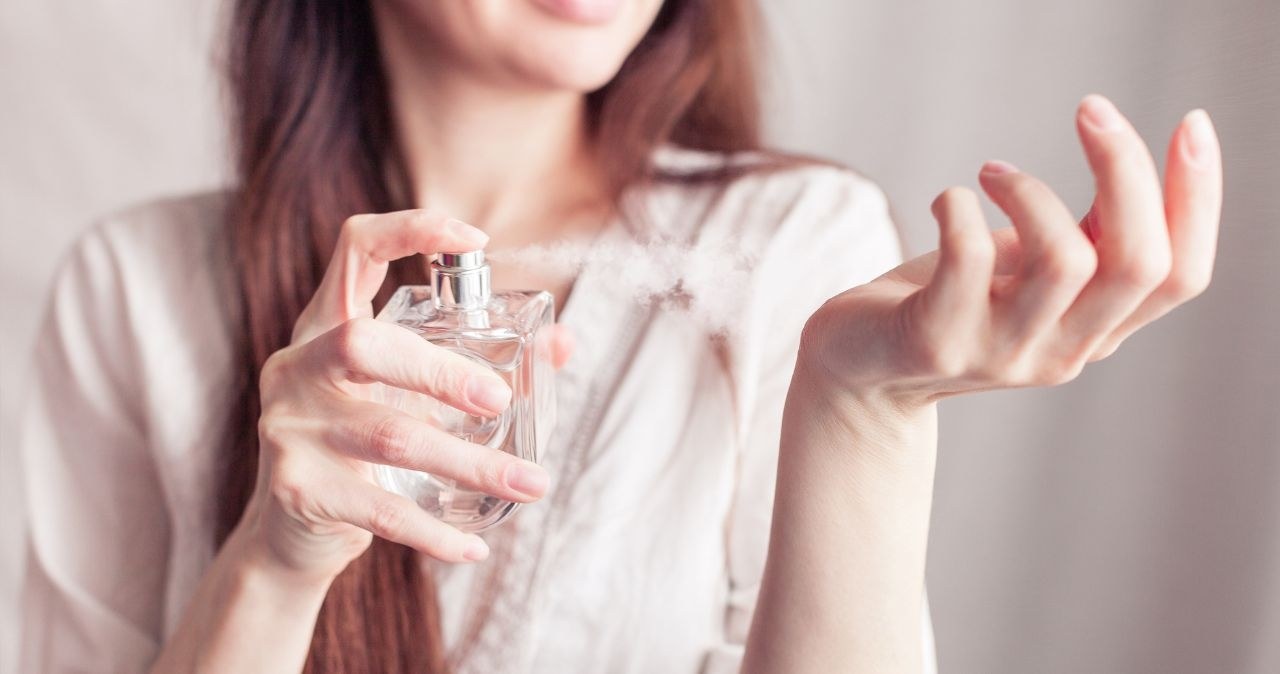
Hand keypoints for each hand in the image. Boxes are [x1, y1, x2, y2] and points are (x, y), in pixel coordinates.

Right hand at [236, 210, 571, 582]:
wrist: (288, 536)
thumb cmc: (362, 448)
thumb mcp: (408, 397)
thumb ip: (476, 366)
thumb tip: (563, 344)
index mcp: (326, 324)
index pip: (355, 247)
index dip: (411, 230)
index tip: (477, 241)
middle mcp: (298, 366)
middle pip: (363, 344)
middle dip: (440, 371)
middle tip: (501, 402)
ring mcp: (289, 427)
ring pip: (388, 437)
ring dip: (470, 463)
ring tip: (531, 483)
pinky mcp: (296, 488)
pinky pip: (378, 510)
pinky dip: (434, 531)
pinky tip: (474, 547)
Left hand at [799, 95, 1221, 410]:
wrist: (856, 364)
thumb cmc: (945, 299)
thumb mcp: (1026, 269)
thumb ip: (1082, 238)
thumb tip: (1127, 170)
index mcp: (1094, 333)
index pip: (1181, 275)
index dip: (1198, 200)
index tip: (1189, 124)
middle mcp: (1060, 354)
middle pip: (1140, 263)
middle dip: (1126, 168)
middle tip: (1089, 111)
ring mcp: (999, 355)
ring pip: (1066, 260)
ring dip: (1031, 189)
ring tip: (991, 173)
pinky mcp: (935, 343)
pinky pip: (968, 256)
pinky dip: (960, 206)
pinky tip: (947, 200)